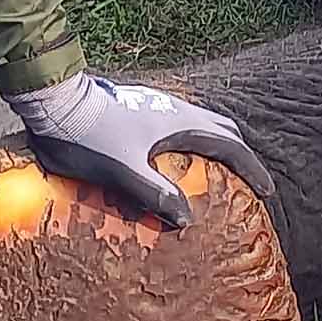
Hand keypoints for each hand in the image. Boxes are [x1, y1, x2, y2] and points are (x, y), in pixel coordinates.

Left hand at [5, 73, 273, 229]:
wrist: (54, 101)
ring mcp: (155, 106)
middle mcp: (174, 109)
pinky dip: (191, 143)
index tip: (267, 191)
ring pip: (199, 123)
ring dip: (214, 146)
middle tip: (249, 180)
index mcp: (179, 122)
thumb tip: (187, 219)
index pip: (230, 144)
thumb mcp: (123, 170)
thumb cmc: (89, 135)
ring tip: (218, 172)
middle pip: (220, 128)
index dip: (252, 168)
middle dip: (239, 154)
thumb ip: (156, 193)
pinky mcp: (137, 108)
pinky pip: (178, 125)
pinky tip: (175, 159)